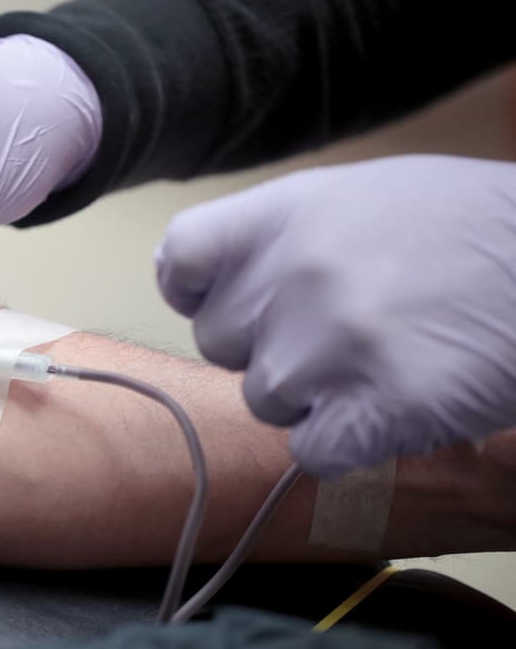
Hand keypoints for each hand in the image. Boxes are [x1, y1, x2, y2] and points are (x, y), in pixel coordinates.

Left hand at [154, 155, 515, 475]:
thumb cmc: (469, 228)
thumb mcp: (362, 198)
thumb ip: (281, 237)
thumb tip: (208, 277)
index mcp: (284, 213)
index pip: (180, 257)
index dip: (193, 287)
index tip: (220, 299)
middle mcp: (292, 276)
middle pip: (219, 340)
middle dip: (268, 344)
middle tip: (341, 331)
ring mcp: (329, 346)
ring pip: (266, 399)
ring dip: (314, 394)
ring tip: (384, 360)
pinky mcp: (374, 409)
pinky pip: (313, 450)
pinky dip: (349, 442)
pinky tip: (397, 403)